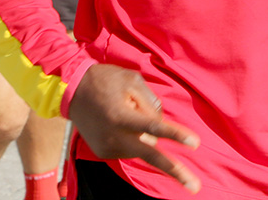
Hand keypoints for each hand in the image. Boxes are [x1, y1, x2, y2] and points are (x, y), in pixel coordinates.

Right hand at [68, 64, 201, 192]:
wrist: (72, 90)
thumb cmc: (106, 80)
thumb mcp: (133, 80)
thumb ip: (150, 103)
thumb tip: (161, 126)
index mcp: (122, 117)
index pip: (154, 127)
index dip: (176, 135)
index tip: (195, 144)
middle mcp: (114, 137)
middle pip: (151, 156)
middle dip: (174, 171)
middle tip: (195, 187)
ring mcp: (108, 148)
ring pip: (144, 146)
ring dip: (147, 134)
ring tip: (126, 108)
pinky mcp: (105, 153)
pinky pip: (132, 146)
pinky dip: (135, 136)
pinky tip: (121, 118)